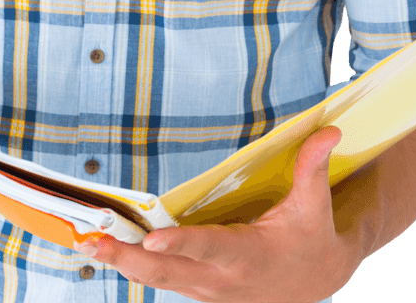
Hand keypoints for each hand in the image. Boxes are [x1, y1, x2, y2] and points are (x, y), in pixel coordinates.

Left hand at [75, 127, 365, 302]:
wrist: (318, 281)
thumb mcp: (314, 204)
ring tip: (88, 242)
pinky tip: (107, 250)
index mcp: (247, 256)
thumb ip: (312, 165)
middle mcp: (221, 279)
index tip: (149, 239)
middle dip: (128, 259)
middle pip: (168, 271)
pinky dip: (133, 268)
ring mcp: (207, 290)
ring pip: (158, 279)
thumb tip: (328, 129)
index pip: (207, 248)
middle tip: (94, 241)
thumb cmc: (313, 238)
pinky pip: (161, 280)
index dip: (179, 244)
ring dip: (122, 263)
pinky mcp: (198, 290)